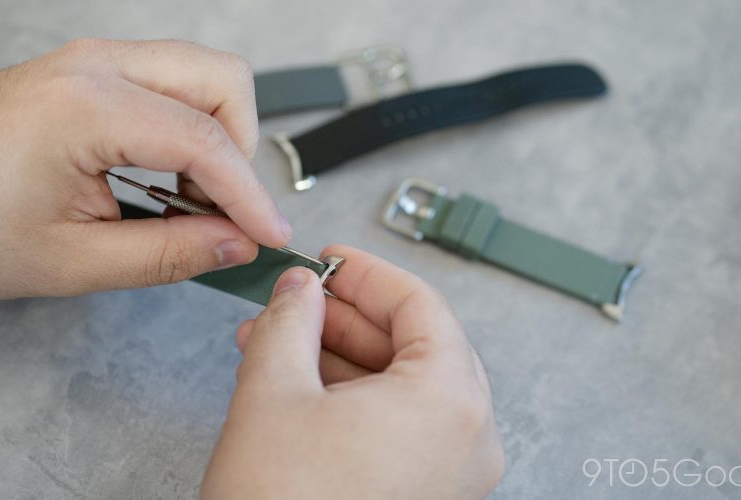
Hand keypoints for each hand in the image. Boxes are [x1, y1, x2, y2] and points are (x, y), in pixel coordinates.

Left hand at [0, 39, 290, 298]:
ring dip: (217, 137)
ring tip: (191, 202)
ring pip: (202, 74)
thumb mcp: (70, 261)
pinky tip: (165, 179)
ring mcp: (93, 60)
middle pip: (221, 82)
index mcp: (87, 108)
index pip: (205, 142)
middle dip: (240, 152)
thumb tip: (236, 244)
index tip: (270, 237)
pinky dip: (188, 128)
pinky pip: (170, 82)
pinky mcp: (90, 69)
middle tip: (225, 213)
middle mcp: (96, 66)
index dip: (250, 196)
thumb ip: (167, 253)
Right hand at [202, 245, 504, 499]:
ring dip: (339, 358)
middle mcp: (467, 439)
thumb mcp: (273, 389)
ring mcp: (451, 474)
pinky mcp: (426, 496)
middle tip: (297, 300)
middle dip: (344, 319)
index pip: (420, 305)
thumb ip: (292, 318)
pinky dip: (351, 399)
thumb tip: (300, 288)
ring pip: (400, 387)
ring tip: (277, 342)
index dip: (366, 274)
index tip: (330, 259)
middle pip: (414, 345)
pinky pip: (397, 426)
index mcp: (449, 402)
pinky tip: (298, 383)